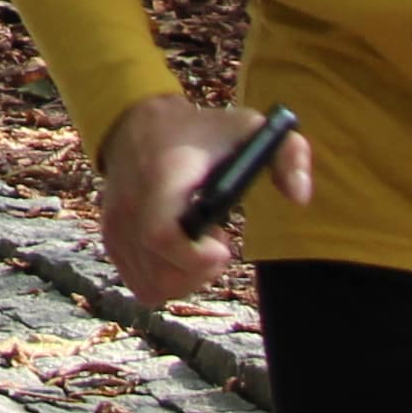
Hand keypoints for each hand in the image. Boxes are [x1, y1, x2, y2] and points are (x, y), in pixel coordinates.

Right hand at [96, 92, 310, 307]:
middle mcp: (130, 207)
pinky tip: (179, 254)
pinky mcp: (111, 242)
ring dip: (186, 278)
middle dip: (201, 271)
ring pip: (152, 286)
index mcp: (162, 179)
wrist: (137, 125)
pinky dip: (167, 281)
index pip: (162, 235)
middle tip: (218, 241)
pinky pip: (141, 286)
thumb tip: (300, 197)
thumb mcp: (251, 128)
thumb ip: (288, 155)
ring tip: (198, 245)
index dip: (196, 257)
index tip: (225, 247)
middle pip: (161, 273)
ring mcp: (115, 228)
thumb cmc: (201, 133)